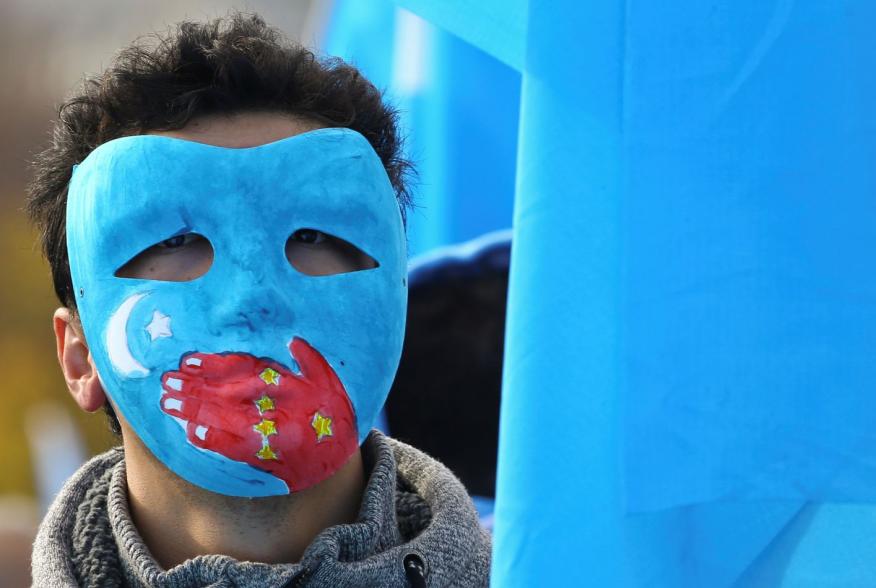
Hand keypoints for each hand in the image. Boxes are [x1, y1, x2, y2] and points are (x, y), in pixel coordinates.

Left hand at [160, 337, 357, 490]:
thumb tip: (292, 341)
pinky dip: (213, 441)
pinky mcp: (265, 456)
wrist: (342, 457)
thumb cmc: (334, 414)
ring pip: (223, 419)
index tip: (187, 361)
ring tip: (168, 403)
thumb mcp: (328, 379)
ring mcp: (268, 433)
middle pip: (225, 394)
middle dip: (193, 387)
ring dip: (194, 411)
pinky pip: (233, 449)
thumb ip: (310, 359)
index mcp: (286, 384)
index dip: (213, 365)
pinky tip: (191, 434)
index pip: (242, 370)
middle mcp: (274, 407)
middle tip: (165, 382)